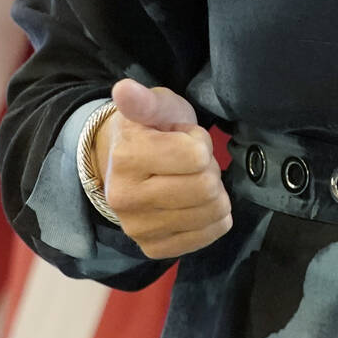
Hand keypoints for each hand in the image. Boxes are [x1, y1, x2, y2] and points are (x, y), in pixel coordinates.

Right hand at [93, 78, 231, 258]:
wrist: (125, 165)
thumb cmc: (150, 130)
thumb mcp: (155, 106)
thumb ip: (144, 100)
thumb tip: (123, 89)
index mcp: (127, 158)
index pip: (197, 156)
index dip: (199, 143)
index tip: (182, 139)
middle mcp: (125, 198)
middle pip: (206, 188)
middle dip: (209, 169)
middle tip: (191, 163)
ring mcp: (137, 228)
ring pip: (210, 213)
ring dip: (213, 193)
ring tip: (191, 180)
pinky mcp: (152, 248)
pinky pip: (205, 237)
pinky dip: (212, 219)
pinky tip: (196, 204)